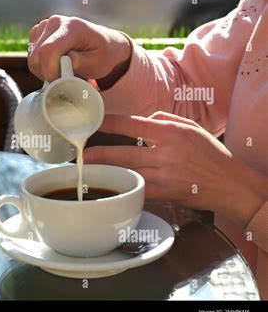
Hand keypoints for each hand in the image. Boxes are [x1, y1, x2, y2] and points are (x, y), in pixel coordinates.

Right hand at [28, 15, 130, 83]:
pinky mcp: (39, 32)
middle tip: (65, 79)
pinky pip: (32, 56)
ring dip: (45, 71)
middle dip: (48, 74)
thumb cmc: (103, 56)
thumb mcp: (97, 63)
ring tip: (63, 71)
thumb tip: (62, 63)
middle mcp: (56, 21)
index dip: (50, 71)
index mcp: (73, 27)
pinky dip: (42, 66)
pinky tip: (56, 65)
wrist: (105, 46)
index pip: (48, 50)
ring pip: (32, 58)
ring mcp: (45, 25)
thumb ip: (79, 62)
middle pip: (36, 57)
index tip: (61, 82)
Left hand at [83, 112, 267, 226]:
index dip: (110, 123)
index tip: (94, 123)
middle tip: (81, 156)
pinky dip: (126, 187)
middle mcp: (166, 152)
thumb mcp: (191, 128)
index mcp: (171, 132)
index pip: (132, 124)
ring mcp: (166, 174)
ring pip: (128, 172)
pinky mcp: (167, 193)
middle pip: (124, 153)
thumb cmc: (210, 154)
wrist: (230, 184)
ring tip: (90, 172)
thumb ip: (164, 119)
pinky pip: (140, 190)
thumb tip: (142, 118)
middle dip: (100, 154)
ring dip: (108, 173)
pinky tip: (112, 187)